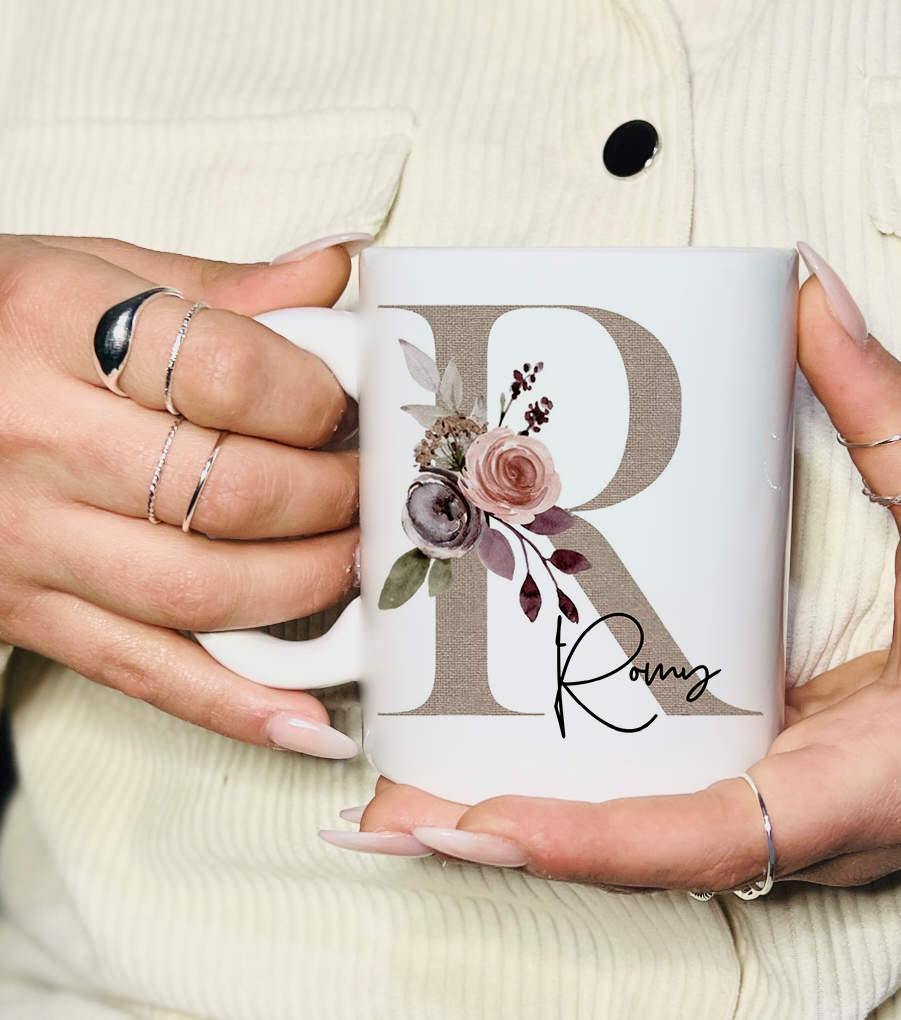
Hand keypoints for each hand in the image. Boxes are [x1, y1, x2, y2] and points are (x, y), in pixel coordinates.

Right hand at [0, 233, 367, 757]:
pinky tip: (311, 722)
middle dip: (334, 498)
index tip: (347, 405)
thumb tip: (335, 275)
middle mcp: (34, 436)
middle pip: (233, 492)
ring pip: (203, 591)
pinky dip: (237, 705)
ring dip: (310, 586)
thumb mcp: (81, 269)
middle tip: (370, 488)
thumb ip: (217, 287)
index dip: (317, 397)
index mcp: (52, 321)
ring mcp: (22, 540)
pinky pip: (144, 673)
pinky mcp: (23, 615)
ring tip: (356, 559)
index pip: (230, 372)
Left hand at [343, 245, 900, 885]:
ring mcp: (791, 825)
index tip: (472, 822)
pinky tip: (504, 765)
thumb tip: (806, 301)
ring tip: (408, 790)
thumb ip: (890, 411)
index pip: (705, 833)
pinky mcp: (782, 797)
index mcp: (868, 783)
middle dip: (505, 839)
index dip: (582, 835)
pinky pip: (665, 816)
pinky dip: (578, 805)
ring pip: (638, 848)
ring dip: (521, 829)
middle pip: (635, 855)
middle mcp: (813, 828)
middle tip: (380, 803)